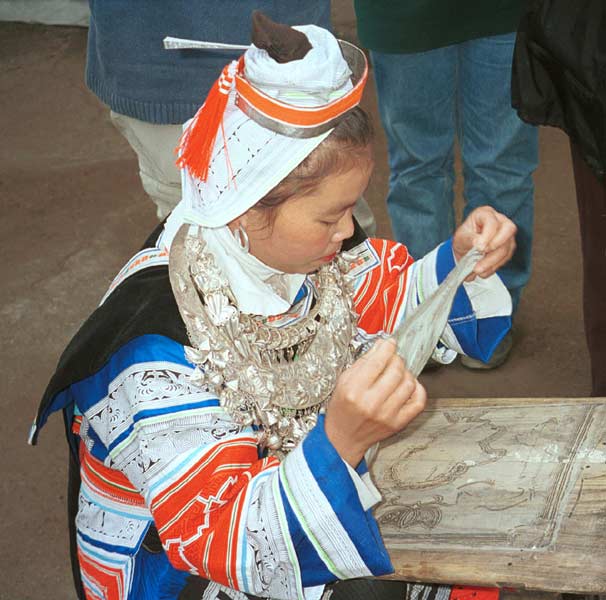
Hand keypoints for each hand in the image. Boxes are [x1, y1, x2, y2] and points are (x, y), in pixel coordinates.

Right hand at [325, 338, 425, 466]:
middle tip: (392, 359)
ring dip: (406, 373)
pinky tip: (409, 386)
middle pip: (396, 370)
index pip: (377, 362)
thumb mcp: (344, 381)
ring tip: (398, 373)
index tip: (389, 343)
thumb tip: (381, 346)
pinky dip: (418, 389)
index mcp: (354, 390)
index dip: (387, 348)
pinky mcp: (398, 423)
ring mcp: (387, 415)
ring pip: (409, 383)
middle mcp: (371, 403)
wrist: (344, 438)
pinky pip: (418, 402)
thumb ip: (363, 363)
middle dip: (396, 359)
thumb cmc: (342, 409)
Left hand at [452, 206, 516, 278]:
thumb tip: (478, 244)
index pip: (492, 221)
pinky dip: (495, 266)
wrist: (465, 249)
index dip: (488, 235)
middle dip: (496, 246)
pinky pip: (506, 257)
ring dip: (493, 261)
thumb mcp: (460, 237)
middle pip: (509, 230)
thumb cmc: (464, 238)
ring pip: (508, 246)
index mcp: (485, 214)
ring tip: (479, 270)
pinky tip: (484, 272)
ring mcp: (506, 234)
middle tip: (482, 257)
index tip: (479, 248)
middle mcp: (500, 220)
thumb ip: (469, 239)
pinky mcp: (508, 247)